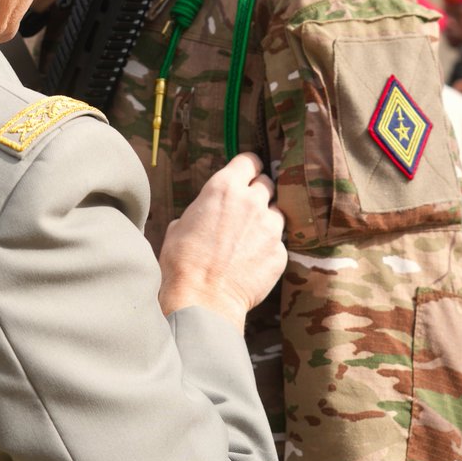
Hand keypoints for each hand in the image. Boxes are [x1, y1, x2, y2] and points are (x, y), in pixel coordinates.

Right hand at [157, 152, 286, 331]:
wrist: (203, 299)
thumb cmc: (182, 262)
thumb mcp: (180, 224)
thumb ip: (202, 210)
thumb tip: (205, 214)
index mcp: (224, 188)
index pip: (249, 160)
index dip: (248, 166)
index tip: (247, 173)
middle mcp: (252, 201)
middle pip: (267, 183)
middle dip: (258, 192)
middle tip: (246, 208)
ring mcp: (270, 228)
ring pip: (277, 213)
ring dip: (265, 220)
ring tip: (249, 238)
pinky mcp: (280, 253)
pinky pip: (279, 243)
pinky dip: (268, 248)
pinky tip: (252, 261)